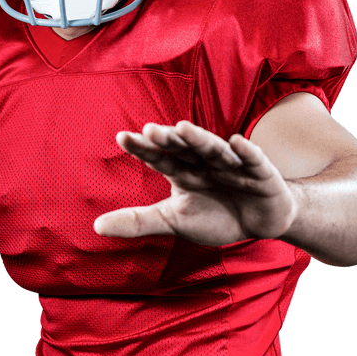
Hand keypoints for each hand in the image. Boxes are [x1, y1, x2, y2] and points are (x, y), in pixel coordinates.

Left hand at [93, 121, 298, 245]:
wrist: (259, 222)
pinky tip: (236, 142)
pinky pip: (253, 160)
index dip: (143, 148)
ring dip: (200, 139)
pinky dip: (246, 152)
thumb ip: (138, 222)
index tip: (122, 137)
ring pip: (214, 149)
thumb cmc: (215, 215)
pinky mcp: (261, 173)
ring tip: (184, 129)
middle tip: (150, 130)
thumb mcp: (173, 221)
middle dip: (170, 139)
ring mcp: (232, 165)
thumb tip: (95, 226)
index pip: (159, 157)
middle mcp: (205, 162)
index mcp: (183, 171)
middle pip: (185, 148)